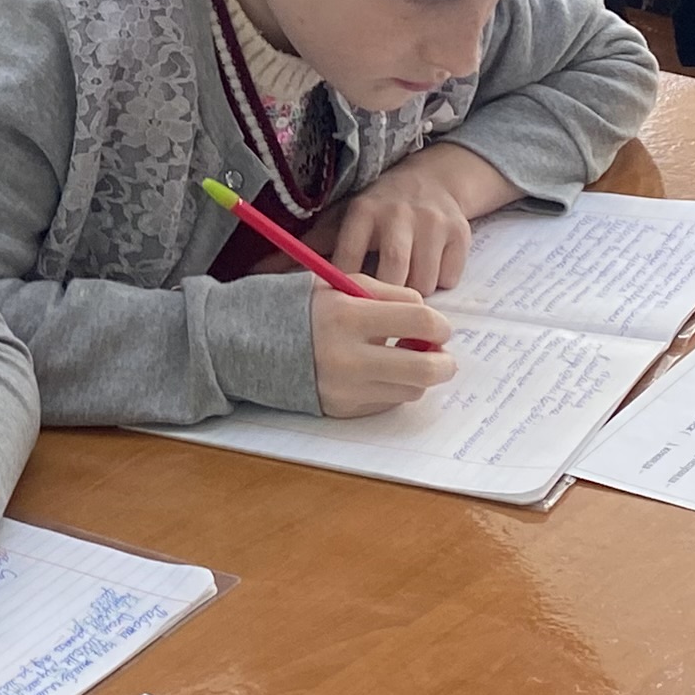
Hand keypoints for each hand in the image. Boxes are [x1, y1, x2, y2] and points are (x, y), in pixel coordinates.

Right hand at [310, 279, 453, 414]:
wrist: (249, 344)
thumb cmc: (300, 307)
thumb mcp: (340, 284)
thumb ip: (388, 295)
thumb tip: (429, 319)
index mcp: (349, 316)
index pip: (421, 323)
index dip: (441, 325)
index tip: (439, 326)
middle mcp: (349, 358)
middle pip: (425, 369)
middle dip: (445, 361)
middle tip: (441, 353)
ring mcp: (346, 389)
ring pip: (411, 390)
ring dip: (417, 375)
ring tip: (404, 359)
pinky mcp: (342, 410)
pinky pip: (387, 402)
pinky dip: (392, 387)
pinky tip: (377, 371)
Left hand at [326, 142, 519, 290]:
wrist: (433, 179)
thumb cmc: (379, 209)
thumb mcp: (344, 218)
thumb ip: (310, 246)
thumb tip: (267, 269)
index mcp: (363, 211)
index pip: (349, 259)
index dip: (347, 288)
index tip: (347, 304)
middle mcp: (399, 213)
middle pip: (392, 274)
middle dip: (386, 298)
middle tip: (382, 305)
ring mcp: (433, 222)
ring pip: (423, 283)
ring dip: (414, 294)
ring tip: (405, 282)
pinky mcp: (461, 233)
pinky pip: (449, 278)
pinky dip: (439, 283)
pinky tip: (430, 268)